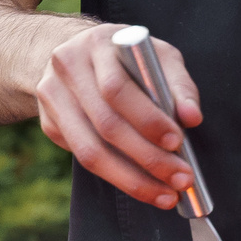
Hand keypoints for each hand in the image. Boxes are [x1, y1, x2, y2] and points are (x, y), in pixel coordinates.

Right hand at [33, 24, 202, 208]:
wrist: (75, 53)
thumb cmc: (127, 58)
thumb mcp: (157, 57)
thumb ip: (178, 85)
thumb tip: (191, 117)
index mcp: (97, 46)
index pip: (117, 88)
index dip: (147, 119)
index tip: (177, 142)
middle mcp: (68, 69)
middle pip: (105, 124)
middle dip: (148, 158)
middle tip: (180, 179)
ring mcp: (52, 97)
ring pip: (90, 151)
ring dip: (131, 179)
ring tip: (165, 194)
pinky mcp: (48, 123)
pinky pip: (83, 158)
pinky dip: (116, 177)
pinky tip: (142, 185)